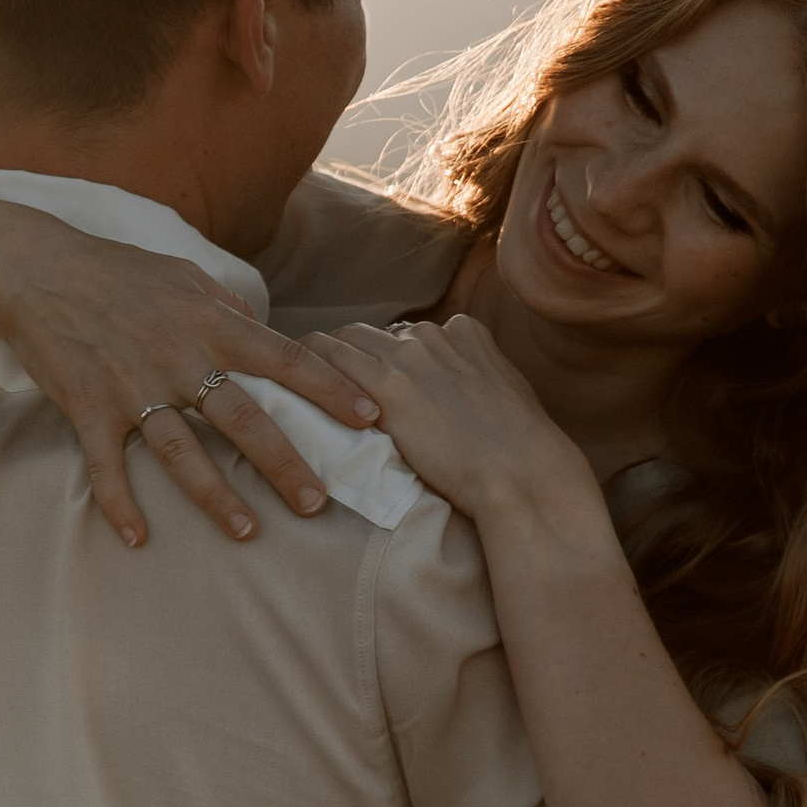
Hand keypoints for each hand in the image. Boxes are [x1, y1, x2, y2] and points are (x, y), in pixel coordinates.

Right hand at [0, 217, 386, 542]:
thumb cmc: (118, 272)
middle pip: (243, 419)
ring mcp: (133, 388)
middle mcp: (178, 358)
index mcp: (210, 324)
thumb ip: (229, 308)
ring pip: (182, 452)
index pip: (284, 359)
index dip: (329, 389)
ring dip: (216, 496)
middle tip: (317, 503)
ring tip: (248, 532)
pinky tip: (138, 539)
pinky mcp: (89, 410)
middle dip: (284, 463)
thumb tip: (267, 333)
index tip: (368, 418)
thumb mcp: (184, 276)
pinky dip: (120, 505)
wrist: (38, 271)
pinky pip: (107, 467)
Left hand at [310, 316, 600, 532]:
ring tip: (297, 384)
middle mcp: (434, 335)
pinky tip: (285, 382)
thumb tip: (460, 402)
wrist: (522, 472)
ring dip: (320, 360)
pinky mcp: (386, 384)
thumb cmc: (521, 453)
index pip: (409, 334)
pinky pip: (326, 358)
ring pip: (344, 339)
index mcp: (467, 334)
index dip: (386, 357)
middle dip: (348, 355)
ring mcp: (409, 356)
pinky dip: (303, 366)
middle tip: (323, 384)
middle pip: (371, 334)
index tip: (370, 377)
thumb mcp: (506, 399)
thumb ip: (477, 384)